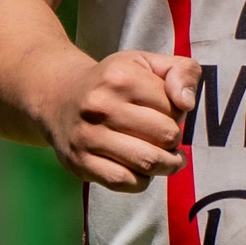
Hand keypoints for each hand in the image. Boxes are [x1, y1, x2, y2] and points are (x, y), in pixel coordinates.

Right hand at [31, 48, 199, 191]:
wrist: (58, 96)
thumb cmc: (112, 81)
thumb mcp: (147, 63)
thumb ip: (181, 72)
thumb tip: (187, 103)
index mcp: (121, 78)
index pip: (175, 107)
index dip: (179, 112)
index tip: (166, 112)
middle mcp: (100, 106)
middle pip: (166, 136)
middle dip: (174, 139)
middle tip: (166, 136)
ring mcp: (87, 136)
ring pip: (148, 162)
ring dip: (166, 165)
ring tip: (167, 158)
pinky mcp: (79, 162)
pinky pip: (123, 182)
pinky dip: (141, 181)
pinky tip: (142, 170)